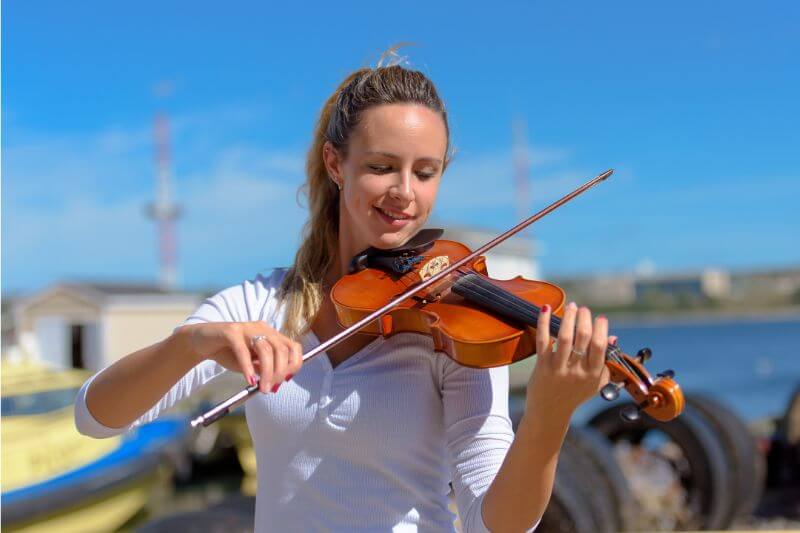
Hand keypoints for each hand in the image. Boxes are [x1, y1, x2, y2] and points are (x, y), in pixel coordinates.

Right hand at [178, 321, 302, 392]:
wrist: (201, 343)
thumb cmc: (229, 354)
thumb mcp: (250, 364)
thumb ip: (264, 369)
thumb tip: (278, 381)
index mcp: (271, 334)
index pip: (293, 347)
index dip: (294, 364)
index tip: (285, 381)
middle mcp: (262, 328)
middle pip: (281, 349)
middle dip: (280, 371)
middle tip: (271, 388)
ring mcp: (247, 327)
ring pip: (266, 349)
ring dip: (267, 371)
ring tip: (262, 388)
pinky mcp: (230, 331)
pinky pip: (243, 349)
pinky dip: (248, 367)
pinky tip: (249, 380)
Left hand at [525, 302, 611, 417]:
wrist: (550, 412)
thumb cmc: (575, 394)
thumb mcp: (595, 382)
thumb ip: (606, 362)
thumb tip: (613, 337)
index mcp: (593, 374)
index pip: (599, 346)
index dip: (601, 329)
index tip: (600, 318)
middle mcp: (577, 371)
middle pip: (583, 338)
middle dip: (584, 319)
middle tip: (583, 309)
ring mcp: (559, 368)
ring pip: (564, 337)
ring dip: (568, 317)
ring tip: (571, 306)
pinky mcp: (542, 366)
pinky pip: (543, 340)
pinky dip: (543, 322)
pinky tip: (545, 309)